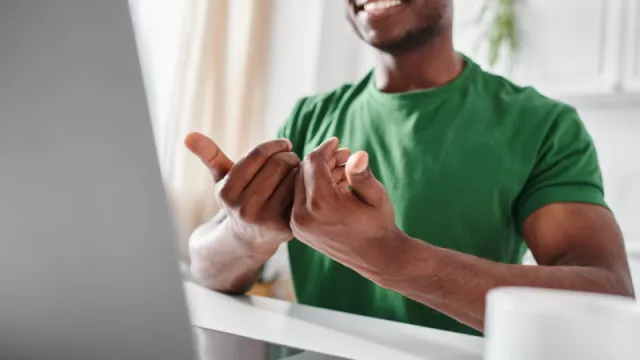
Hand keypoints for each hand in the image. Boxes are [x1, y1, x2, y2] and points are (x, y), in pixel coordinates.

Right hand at [185, 133, 349, 250]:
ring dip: (300, 169)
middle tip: (293, 158)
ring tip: (297, 170)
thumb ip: (209, 155)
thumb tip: (188, 135)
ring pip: (292, 177)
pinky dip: (306, 184)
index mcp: (226, 192)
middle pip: (278, 164)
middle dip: (289, 156)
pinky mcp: (285, 227)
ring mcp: (264, 219)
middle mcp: (243, 208)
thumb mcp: (222, 179)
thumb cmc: (238, 199)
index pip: (258, 154)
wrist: (247, 239)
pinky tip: (304, 184)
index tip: (285, 145)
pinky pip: (301, 193)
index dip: (275, 145)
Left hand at [290, 138, 403, 280]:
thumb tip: (358, 154)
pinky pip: (299, 199)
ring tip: (342, 170)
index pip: (314, 163)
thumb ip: (362, 175)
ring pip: (298, 184)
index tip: (337, 142)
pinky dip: (313, 188)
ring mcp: (298, 224)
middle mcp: (303, 215)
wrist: (377, 258)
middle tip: (343, 155)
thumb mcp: (376, 197)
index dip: (325, 148)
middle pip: (303, 172)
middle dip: (322, 160)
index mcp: (322, 205)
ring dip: (318, 173)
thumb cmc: (379, 224)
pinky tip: (335, 185)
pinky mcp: (298, 230)